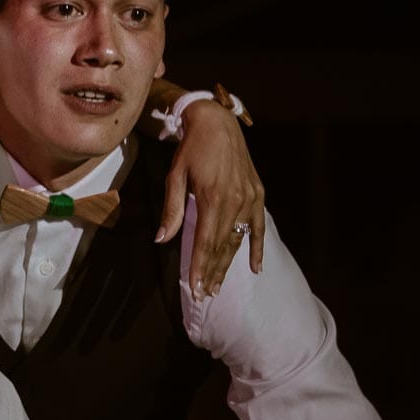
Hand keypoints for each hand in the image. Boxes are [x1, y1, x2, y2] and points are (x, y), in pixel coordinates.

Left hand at [156, 99, 265, 296]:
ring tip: (218, 285)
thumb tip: (161, 239)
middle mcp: (235, 201)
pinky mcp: (257, 195)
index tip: (195, 288)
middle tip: (205, 295)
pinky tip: (255, 268)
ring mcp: (250, 199)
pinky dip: (258, 248)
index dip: (200, 267)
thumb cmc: (191, 150)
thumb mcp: (175, 177)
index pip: (205, 242)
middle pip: (222, 246)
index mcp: (213, 198)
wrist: (217, 124)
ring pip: (238, 240)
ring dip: (229, 265)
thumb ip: (172, 210)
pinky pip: (259, 228)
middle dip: (212, 272)